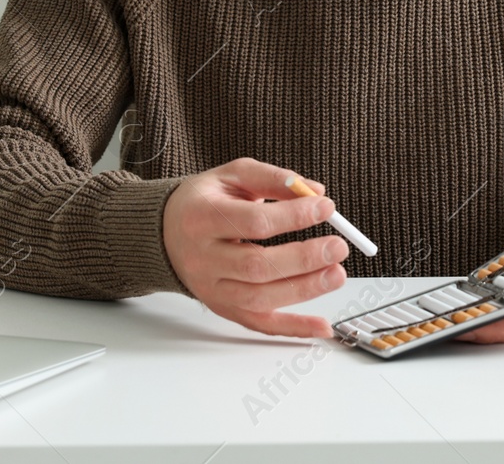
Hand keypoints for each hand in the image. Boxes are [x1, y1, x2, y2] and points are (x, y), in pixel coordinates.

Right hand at [162, 157, 349, 337]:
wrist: (164, 233)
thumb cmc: (203, 202)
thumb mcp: (233, 176)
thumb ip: (273, 179)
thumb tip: (315, 191)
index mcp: (202, 218)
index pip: (254, 222)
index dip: (294, 217)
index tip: (326, 207)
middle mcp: (203, 258)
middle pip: (257, 266)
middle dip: (304, 259)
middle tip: (338, 247)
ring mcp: (212, 289)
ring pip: (259, 298)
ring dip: (304, 290)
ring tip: (337, 275)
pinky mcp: (223, 308)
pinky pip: (259, 324)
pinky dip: (293, 328)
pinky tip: (322, 326)